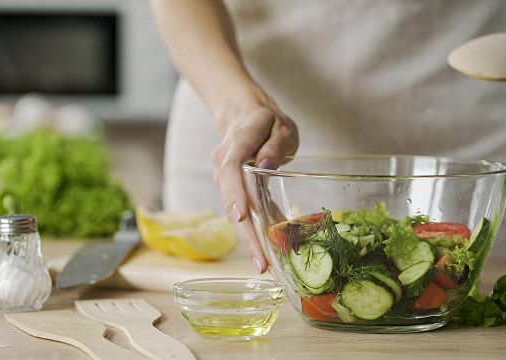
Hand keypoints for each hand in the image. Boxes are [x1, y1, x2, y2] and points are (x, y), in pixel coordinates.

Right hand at [212, 101, 298, 273]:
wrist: (244, 118)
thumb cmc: (267, 124)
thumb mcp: (281, 127)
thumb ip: (275, 145)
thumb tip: (265, 166)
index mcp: (238, 142)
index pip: (231, 168)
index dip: (235, 193)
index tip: (243, 217)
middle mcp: (224, 163)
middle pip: (230, 200)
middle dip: (245, 234)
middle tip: (262, 263)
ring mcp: (224, 179)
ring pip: (233, 213)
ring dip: (249, 240)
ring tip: (266, 267)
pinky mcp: (232, 192)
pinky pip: (241, 214)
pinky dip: (253, 234)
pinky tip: (267, 254)